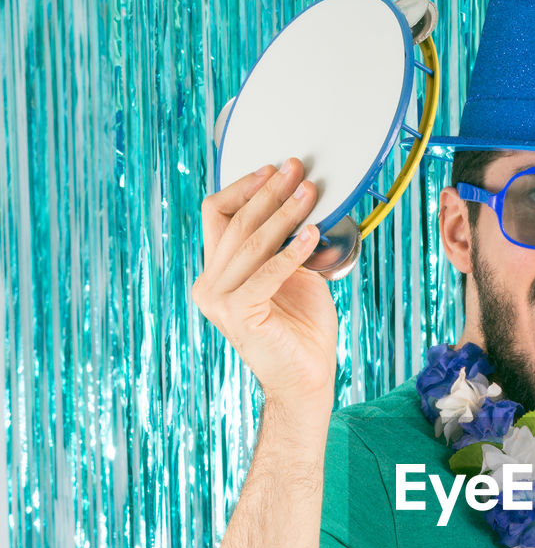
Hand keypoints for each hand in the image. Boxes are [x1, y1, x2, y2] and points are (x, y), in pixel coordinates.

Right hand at [193, 158, 338, 410]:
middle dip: (269, 192)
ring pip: (251, 242)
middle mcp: (209, 284)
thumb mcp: (296, 274)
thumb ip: (288, 242)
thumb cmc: (303, 330)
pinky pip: (267, 272)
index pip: (219, 215)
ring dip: (284, 213)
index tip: (274, 169)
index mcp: (217, 273)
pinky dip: (291, 251)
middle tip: (297, 169)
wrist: (306, 379)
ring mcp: (218, 300)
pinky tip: (312, 233)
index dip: (245, 188)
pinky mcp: (237, 313)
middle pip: (235, 222)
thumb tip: (303, 199)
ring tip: (310, 192)